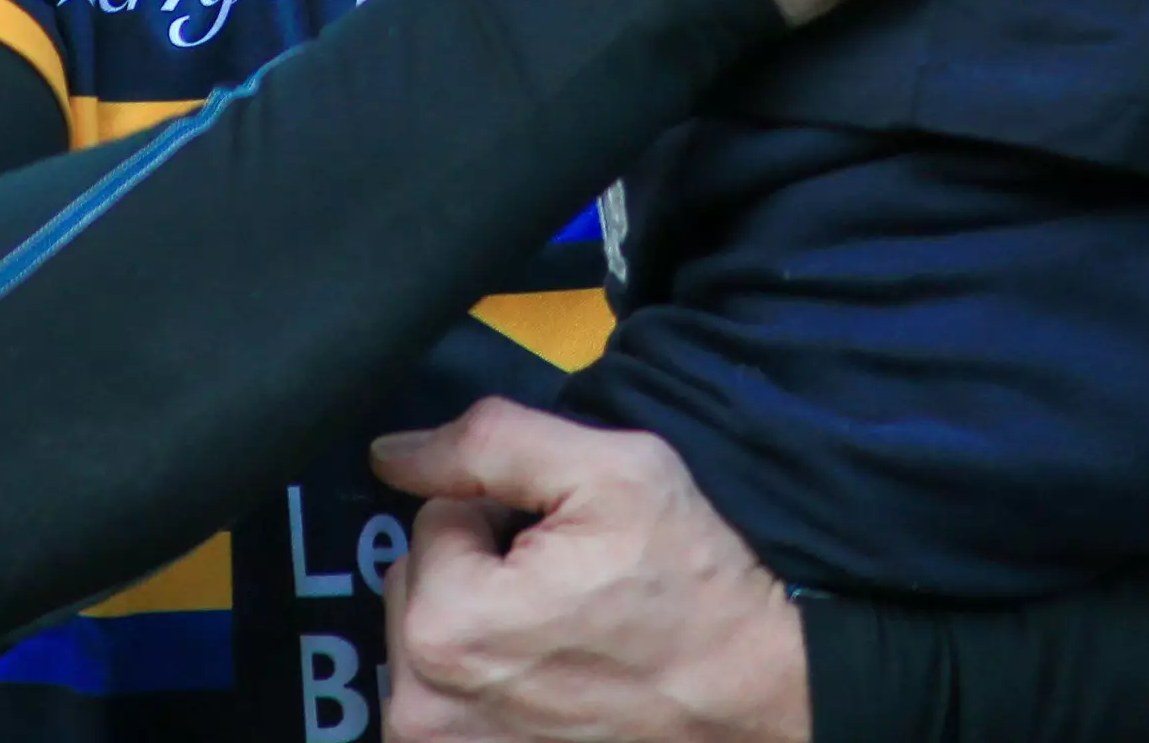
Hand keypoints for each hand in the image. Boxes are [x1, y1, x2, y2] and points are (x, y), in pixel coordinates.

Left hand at [374, 398, 806, 742]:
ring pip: (434, 638)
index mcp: (445, 623)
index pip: (436, 517)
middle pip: (423, 582)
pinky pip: (451, 695)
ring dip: (484, 623)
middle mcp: (424, 705)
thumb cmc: (691, 586)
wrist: (758, 695)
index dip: (505, 512)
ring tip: (568, 634)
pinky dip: (490, 679)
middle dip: (483, 568)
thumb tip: (390, 453)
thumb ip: (488, 444)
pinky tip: (555, 679)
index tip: (567, 541)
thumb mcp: (608, 473)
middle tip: (570, 585)